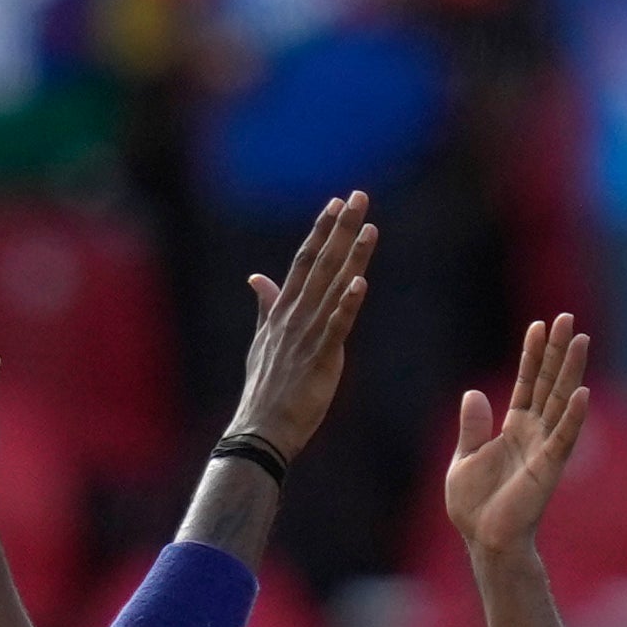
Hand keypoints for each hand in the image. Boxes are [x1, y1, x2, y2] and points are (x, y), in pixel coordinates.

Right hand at [216, 192, 379, 460]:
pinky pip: (336, 326)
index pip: (304, 260)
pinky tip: (361, 282)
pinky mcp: (320, 358)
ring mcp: (307, 335)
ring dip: (352, 256)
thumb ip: (265, 305)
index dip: (321, 230)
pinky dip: (348, 303)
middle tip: (359, 197)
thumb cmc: (265, 389)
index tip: (336, 203)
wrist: (260, 428)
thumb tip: (257, 278)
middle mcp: (295, 316)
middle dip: (341, 229)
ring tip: (369, 228)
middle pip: (321, 263)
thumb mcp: (262, 340)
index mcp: (283, 311)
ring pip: (333, 287)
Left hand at [444, 315, 593, 562]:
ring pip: (561, 402)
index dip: (532, 355)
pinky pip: (563, 438)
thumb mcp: (464, 460)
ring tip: (581, 340)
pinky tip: (583, 392)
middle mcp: (533, 433)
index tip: (538, 325)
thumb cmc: (475, 506)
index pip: (526, 383)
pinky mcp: (549, 468)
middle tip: (567, 318)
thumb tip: (474, 394)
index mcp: (513, 429)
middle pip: (548, 383)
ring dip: (571, 372)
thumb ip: (472, 427)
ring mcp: (544, 448)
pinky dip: (574, 417)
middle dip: (557, 351)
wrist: (484, 540)